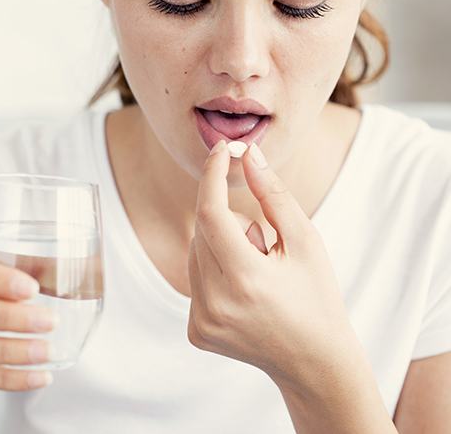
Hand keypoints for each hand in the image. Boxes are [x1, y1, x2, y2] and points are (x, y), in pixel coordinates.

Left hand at [187, 140, 358, 391]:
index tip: (222, 149)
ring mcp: (201, 322)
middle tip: (264, 246)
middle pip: (202, 231)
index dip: (212, 175)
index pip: (210, 213)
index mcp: (246, 280)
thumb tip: (248, 155)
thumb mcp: (306, 242)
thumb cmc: (317, 296)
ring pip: (195, 252)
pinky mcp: (195, 331)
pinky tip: (244, 293)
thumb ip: (274, 195)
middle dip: (229, 222)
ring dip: (221, 247)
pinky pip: (194, 278)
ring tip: (257, 274)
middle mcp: (215, 304)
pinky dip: (215, 271)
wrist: (313, 362)